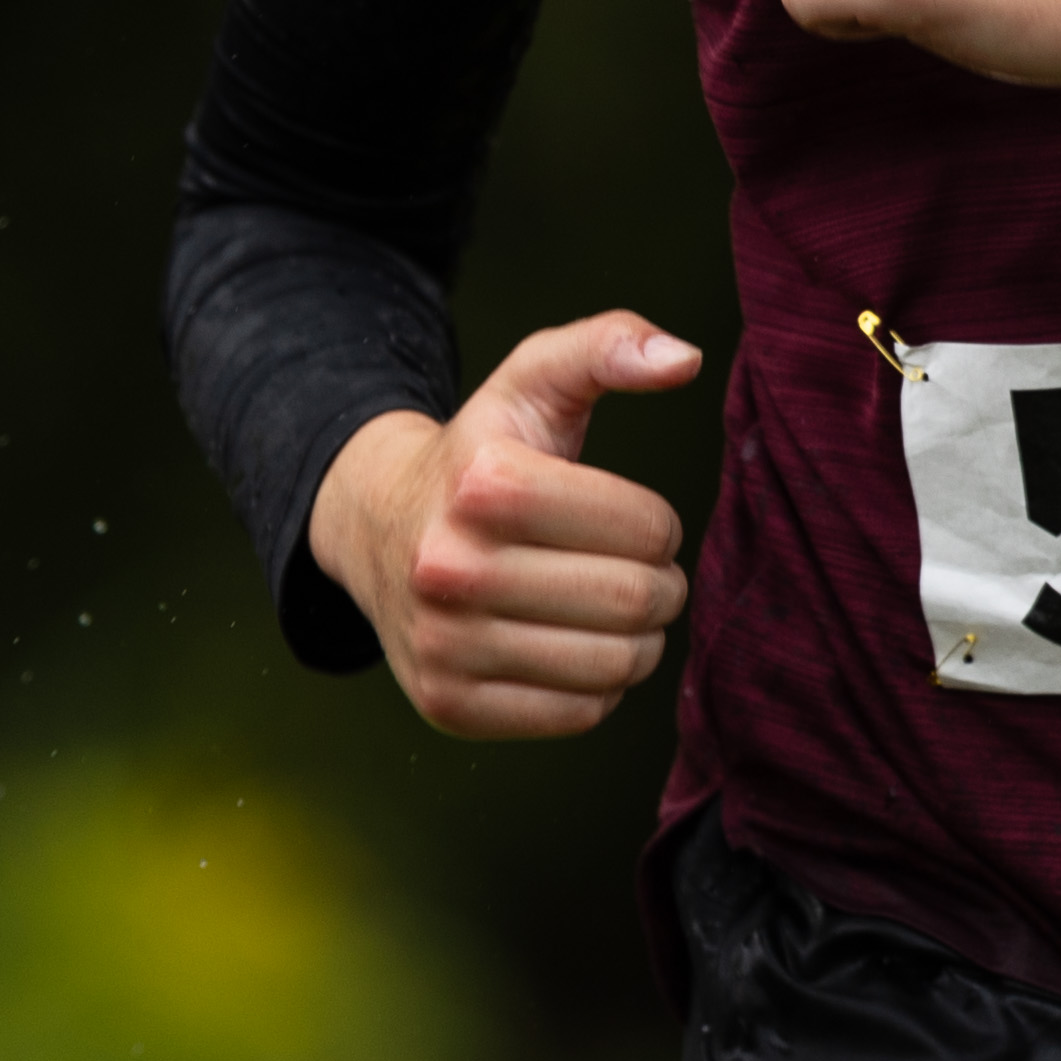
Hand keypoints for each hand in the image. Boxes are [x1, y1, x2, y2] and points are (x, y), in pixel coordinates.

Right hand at [306, 310, 698, 738]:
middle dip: (661, 585)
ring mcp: (443, 645)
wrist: (378, 527)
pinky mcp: (447, 705)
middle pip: (633, 600)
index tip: (635, 519)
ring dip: (639, 640)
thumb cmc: (481, 453)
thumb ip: (610, 345)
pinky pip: (579, 715)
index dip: (658, 524)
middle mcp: (450, 568)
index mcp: (484, 483)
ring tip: (613, 608)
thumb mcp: (534, 379)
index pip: (645, 527)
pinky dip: (599, 686)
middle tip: (642, 571)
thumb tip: (683, 358)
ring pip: (614, 666)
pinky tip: (575, 645)